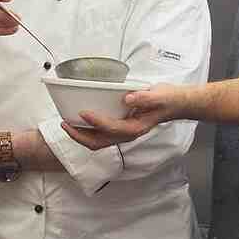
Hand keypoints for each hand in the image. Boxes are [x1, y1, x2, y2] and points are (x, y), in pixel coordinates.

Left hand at [59, 85, 186, 148]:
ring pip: (97, 141)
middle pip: (99, 142)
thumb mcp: (159, 95)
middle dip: (80, 135)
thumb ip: (144, 97)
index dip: (96, 122)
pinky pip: (100, 134)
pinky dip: (87, 130)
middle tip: (65, 124)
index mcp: (135, 128)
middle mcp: (127, 133)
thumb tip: (128, 98)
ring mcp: (122, 132)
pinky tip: (79, 121)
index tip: (83, 112)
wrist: (174, 104)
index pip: (112, 128)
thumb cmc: (167, 100)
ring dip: (80, 135)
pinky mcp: (119, 127)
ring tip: (66, 124)